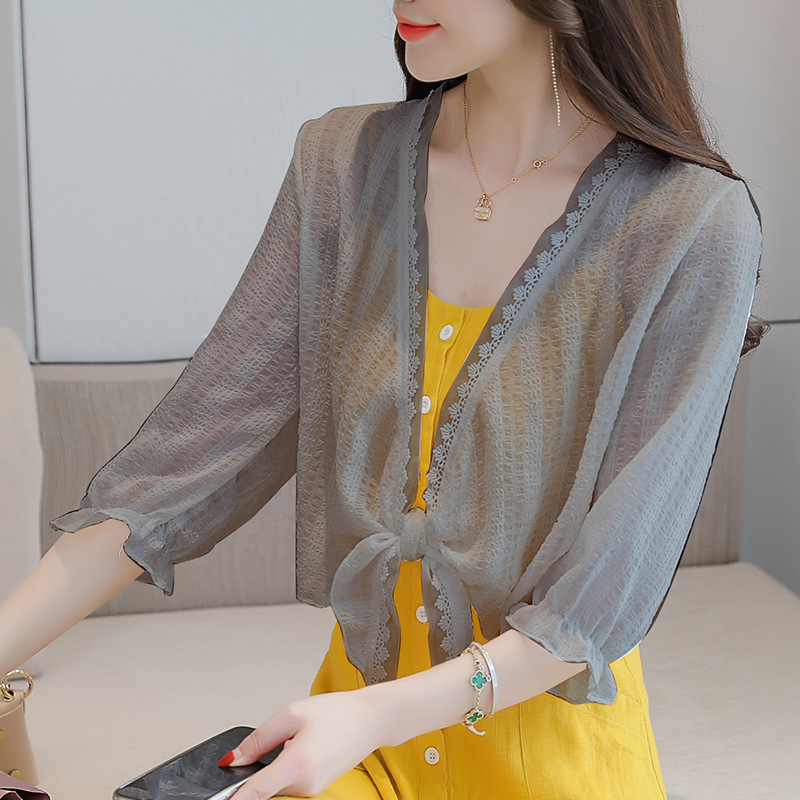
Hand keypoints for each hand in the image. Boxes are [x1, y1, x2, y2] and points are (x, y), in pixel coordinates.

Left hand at [226, 689, 387, 798]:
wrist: (370, 719)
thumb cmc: (338, 712)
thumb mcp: (292, 714)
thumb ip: (258, 739)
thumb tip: (234, 759)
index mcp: (297, 765)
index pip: (254, 794)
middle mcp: (305, 786)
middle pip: (265, 785)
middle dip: (264, 764)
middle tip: (283, 737)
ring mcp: (312, 791)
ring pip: (278, 783)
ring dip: (279, 764)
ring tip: (302, 738)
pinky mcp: (317, 790)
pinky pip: (292, 782)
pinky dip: (291, 766)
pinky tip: (308, 746)